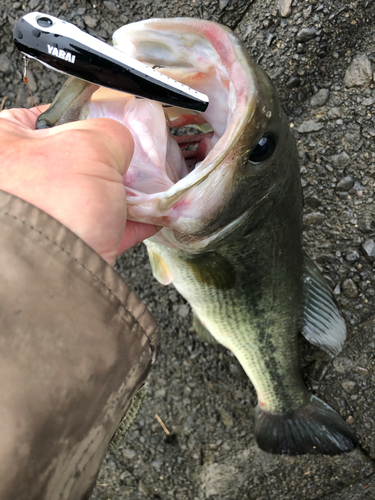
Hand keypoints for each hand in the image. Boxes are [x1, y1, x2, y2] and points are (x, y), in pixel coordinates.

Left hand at [0, 106, 156, 264]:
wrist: (57, 271)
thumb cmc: (54, 204)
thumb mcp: (91, 145)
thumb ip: (111, 133)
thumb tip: (121, 143)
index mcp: (3, 144)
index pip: (45, 117)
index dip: (84, 118)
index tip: (110, 125)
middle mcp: (14, 182)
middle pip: (72, 161)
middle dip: (108, 163)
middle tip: (129, 162)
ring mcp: (40, 216)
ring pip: (88, 197)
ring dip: (120, 195)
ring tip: (145, 190)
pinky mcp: (63, 245)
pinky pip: (100, 228)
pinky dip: (125, 224)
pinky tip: (147, 218)